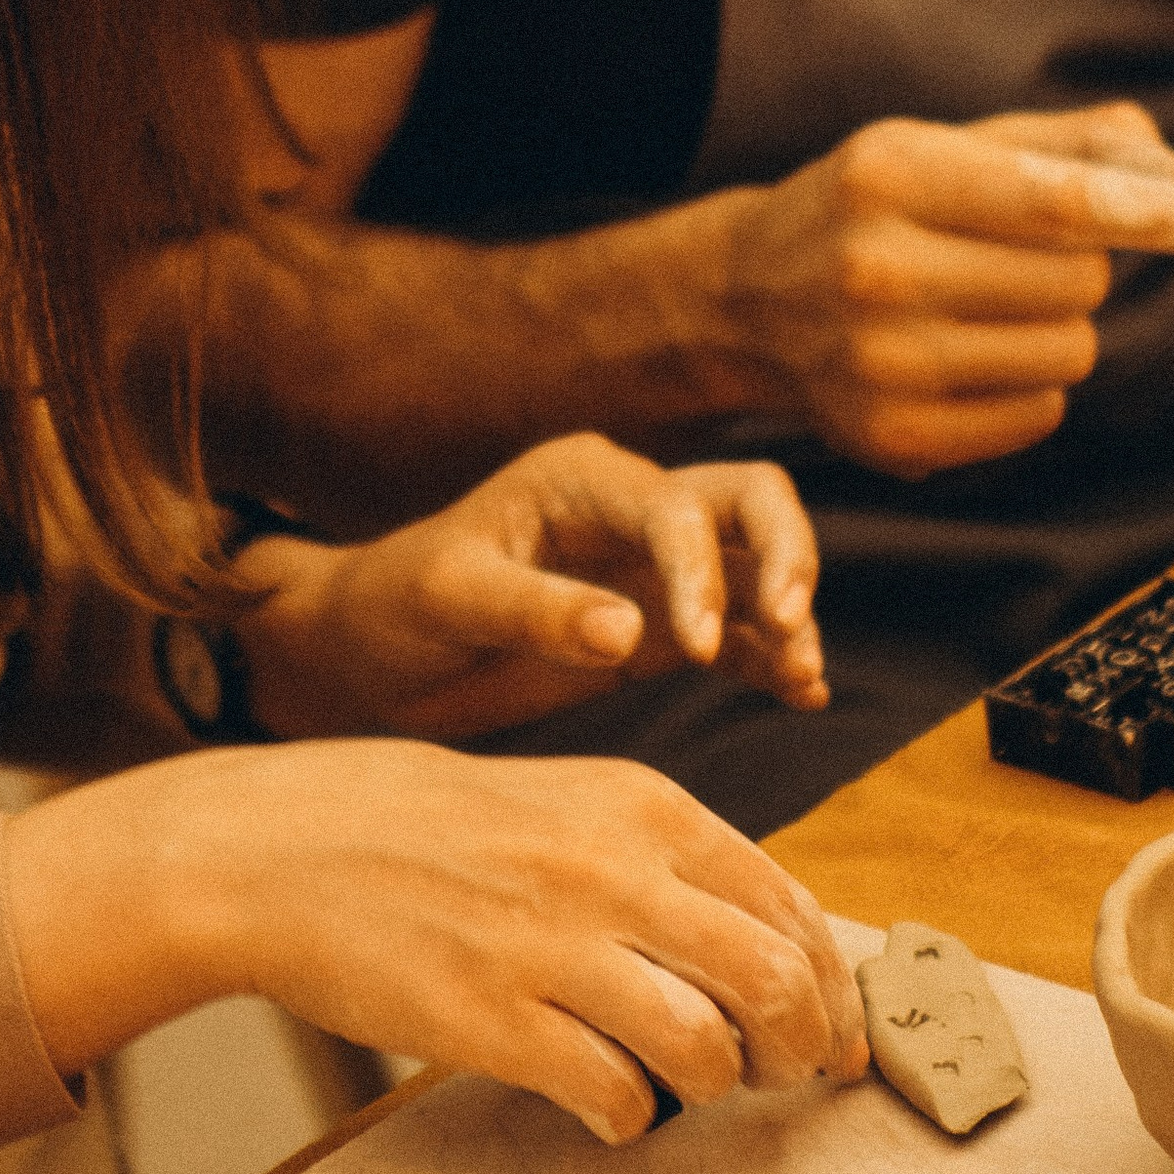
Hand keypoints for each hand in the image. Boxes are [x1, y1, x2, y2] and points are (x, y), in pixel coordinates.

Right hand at [2, 740, 868, 1139]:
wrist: (284, 846)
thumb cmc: (431, 828)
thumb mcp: (565, 803)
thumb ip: (663, 860)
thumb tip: (766, 943)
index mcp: (640, 807)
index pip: (787, 905)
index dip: (833, 986)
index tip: (841, 1036)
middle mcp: (611, 868)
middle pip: (773, 980)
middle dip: (803, 1046)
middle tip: (788, 1077)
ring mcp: (550, 947)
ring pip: (706, 1047)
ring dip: (717, 1086)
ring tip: (689, 1086)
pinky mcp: (491, 1021)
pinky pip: (614, 1097)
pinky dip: (628, 1116)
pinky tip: (603, 1100)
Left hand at [235, 435, 825, 741]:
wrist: (368, 656)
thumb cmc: (394, 606)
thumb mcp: (448, 599)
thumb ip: (534, 610)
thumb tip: (628, 631)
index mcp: (580, 479)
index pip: (675, 505)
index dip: (699, 569)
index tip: (696, 643)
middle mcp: (630, 511)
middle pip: (748, 502)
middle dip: (785, 554)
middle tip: (789, 625)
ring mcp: (650, 570)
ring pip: (755, 566)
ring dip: (790, 613)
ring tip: (804, 675)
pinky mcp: (656, 629)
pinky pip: (739, 633)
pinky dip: (773, 657)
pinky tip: (799, 694)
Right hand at [712, 102, 1173, 475]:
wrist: (746, 300)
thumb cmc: (870, 209)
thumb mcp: (946, 145)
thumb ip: (1068, 145)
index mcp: (890, 174)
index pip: (1054, 202)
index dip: (1147, 210)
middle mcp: (876, 268)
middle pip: (1077, 280)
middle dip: (1080, 265)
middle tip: (1022, 257)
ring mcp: (880, 363)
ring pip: (1069, 352)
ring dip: (1059, 327)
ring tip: (991, 307)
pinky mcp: (893, 438)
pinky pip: (1040, 414)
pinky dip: (1031, 386)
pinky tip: (972, 357)